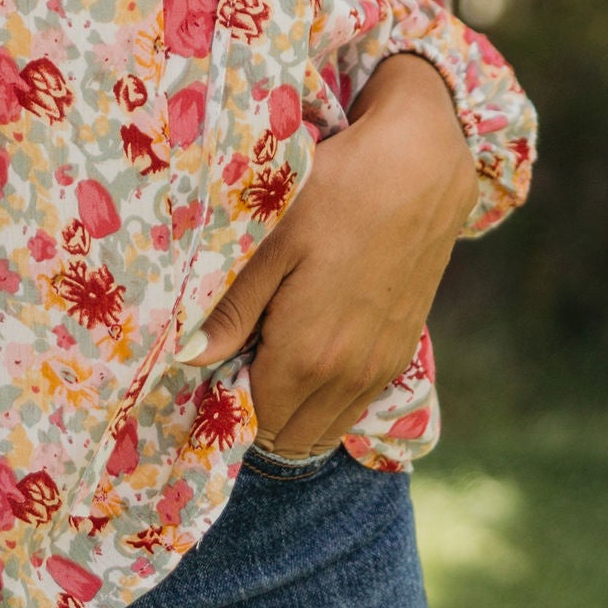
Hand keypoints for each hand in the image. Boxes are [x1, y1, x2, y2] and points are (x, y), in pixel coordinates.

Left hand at [180, 55, 477, 455]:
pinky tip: (311, 355)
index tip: (211, 368)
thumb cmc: (336, 194)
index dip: (226, 403)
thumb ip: (232, 310)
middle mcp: (346, 378)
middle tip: (236, 363)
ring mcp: (379, 370)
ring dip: (293, 412)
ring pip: (324, 429)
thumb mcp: (272, 243)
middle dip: (257, 415)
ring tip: (269, 360)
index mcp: (306, 355)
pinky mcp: (401, 354)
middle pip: (289, 437)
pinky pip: (354, 407)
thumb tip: (188, 358)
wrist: (419, 170)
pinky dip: (326, 400)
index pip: (254, 420)